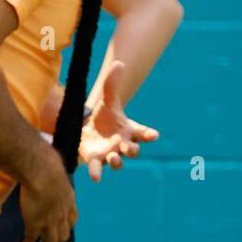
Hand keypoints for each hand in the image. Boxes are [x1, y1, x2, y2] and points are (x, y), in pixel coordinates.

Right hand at [19, 147, 77, 241]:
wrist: (41, 172)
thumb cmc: (46, 165)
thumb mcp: (54, 171)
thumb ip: (51, 174)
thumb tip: (43, 165)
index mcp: (69, 201)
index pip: (72, 219)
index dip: (67, 226)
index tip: (63, 228)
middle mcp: (62, 214)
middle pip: (63, 234)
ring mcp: (50, 221)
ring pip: (51, 241)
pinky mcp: (36, 225)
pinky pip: (33, 239)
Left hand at [79, 60, 159, 181]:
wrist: (87, 129)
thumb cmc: (104, 116)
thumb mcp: (107, 99)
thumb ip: (113, 84)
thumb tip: (119, 63)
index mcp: (130, 130)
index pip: (143, 133)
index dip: (149, 134)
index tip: (154, 135)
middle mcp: (122, 144)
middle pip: (132, 149)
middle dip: (133, 150)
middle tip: (130, 148)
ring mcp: (109, 154)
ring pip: (117, 161)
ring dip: (117, 161)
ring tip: (114, 158)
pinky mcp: (95, 159)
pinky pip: (97, 168)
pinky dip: (97, 173)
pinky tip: (96, 178)